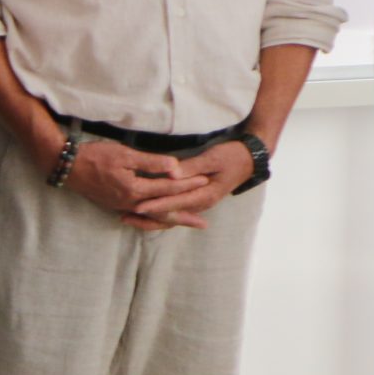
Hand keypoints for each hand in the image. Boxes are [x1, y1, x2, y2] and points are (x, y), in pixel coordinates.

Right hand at [64, 138, 217, 223]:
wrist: (66, 166)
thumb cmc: (94, 156)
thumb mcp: (123, 154)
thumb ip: (151, 162)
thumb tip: (176, 167)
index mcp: (135, 189)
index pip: (168, 187)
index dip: (187, 183)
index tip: (205, 180)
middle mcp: (131, 203)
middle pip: (164, 212)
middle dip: (185, 216)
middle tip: (204, 224)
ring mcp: (122, 206)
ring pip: (152, 217)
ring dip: (171, 221)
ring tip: (186, 225)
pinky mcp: (115, 206)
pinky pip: (141, 218)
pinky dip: (154, 221)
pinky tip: (158, 221)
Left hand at [109, 140, 253, 229]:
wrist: (249, 160)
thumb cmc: (231, 156)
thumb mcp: (212, 158)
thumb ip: (192, 167)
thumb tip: (172, 173)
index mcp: (206, 194)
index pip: (176, 202)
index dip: (156, 204)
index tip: (137, 206)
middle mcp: (202, 202)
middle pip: (171, 214)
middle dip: (148, 216)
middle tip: (124, 216)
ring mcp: (200, 202)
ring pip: (173, 215)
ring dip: (151, 218)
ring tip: (128, 217)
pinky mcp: (197, 199)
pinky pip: (176, 210)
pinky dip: (160, 213)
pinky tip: (145, 213)